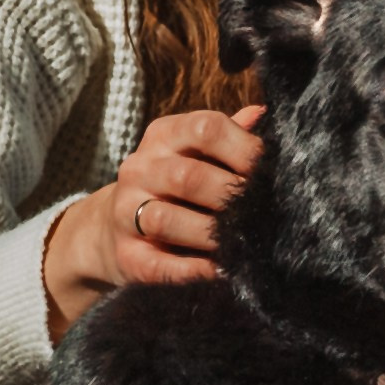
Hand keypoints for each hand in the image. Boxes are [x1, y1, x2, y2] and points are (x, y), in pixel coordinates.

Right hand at [42, 104, 265, 336]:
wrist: (112, 228)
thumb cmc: (172, 186)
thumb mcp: (195, 152)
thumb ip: (228, 135)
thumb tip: (263, 114)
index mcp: (163, 136)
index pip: (205, 128)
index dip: (245, 149)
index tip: (271, 173)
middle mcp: (139, 169)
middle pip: (186, 176)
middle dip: (231, 197)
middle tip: (265, 214)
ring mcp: (125, 212)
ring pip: (165, 219)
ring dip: (210, 235)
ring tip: (242, 245)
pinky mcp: (126, 255)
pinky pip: (158, 265)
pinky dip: (192, 271)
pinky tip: (220, 271)